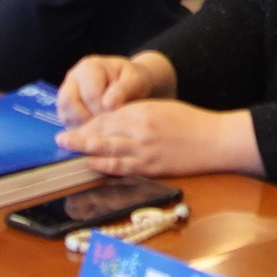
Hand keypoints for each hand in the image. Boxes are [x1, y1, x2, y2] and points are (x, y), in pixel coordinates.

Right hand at [54, 49, 181, 121]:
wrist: (130, 82)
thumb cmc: (133, 79)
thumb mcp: (134, 79)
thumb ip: (122, 90)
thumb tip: (108, 105)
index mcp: (89, 67)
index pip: (90, 95)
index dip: (104, 111)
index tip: (118, 118)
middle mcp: (73, 78)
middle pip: (68, 103)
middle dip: (88, 119)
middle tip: (107, 126)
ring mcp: (66, 93)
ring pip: (64, 115)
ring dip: (82, 127)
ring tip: (103, 130)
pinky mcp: (66, 108)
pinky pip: (66, 123)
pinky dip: (80, 132)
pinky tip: (96, 133)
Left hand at [60, 95, 256, 177]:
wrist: (215, 140)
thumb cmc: (190, 122)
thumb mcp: (161, 108)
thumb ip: (136, 112)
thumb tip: (112, 120)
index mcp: (143, 112)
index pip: (108, 116)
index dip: (88, 123)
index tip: (74, 126)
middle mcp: (141, 131)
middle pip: (103, 133)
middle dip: (80, 137)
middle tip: (61, 139)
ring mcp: (146, 151)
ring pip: (109, 151)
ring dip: (87, 151)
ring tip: (70, 151)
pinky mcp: (152, 168)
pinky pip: (124, 167)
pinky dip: (106, 166)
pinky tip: (93, 165)